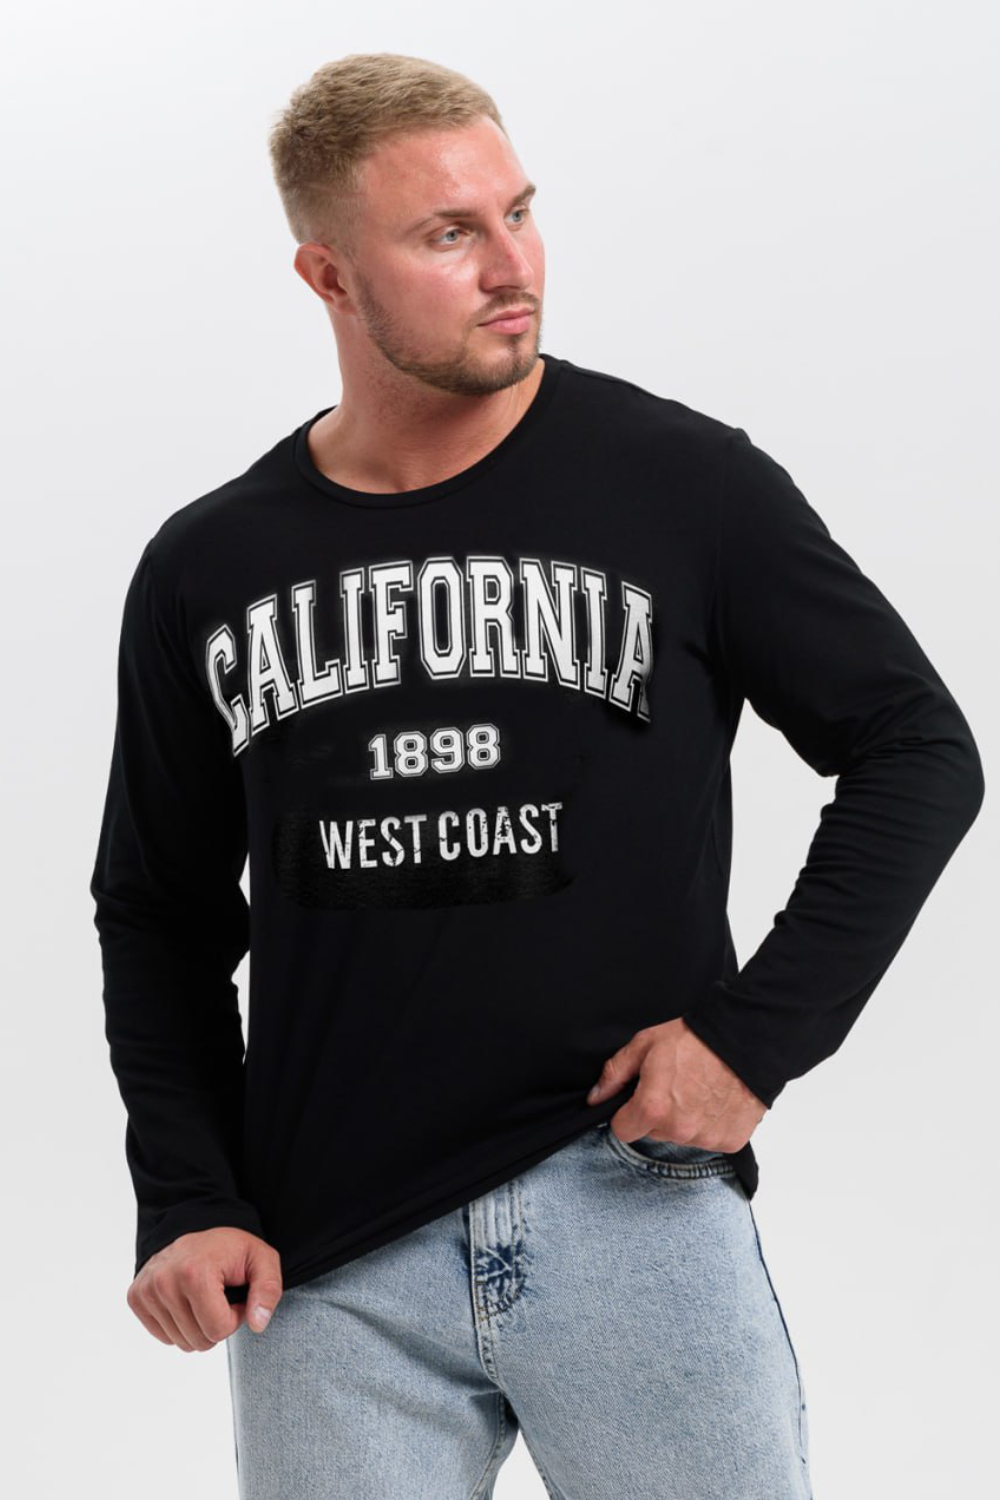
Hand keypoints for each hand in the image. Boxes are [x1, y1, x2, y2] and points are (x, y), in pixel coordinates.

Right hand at [126, 1227, 282, 1350]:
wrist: (197, 1228)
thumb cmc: (231, 1249)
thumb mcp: (262, 1260)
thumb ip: (268, 1290)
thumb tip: (258, 1324)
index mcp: (195, 1272)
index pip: (218, 1329)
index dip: (235, 1317)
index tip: (235, 1294)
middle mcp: (164, 1282)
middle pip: (199, 1341)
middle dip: (217, 1324)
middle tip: (220, 1296)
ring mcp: (146, 1290)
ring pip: (181, 1343)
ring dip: (198, 1326)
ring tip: (204, 1297)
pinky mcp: (136, 1297)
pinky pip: (164, 1337)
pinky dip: (180, 1326)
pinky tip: (186, 1301)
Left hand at [585, 1017, 766, 1151]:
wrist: (745, 1039)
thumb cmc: (694, 1038)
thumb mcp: (645, 1045)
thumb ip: (615, 1073)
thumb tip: (595, 1098)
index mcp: (652, 1108)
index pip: (622, 1131)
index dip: (626, 1113)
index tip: (638, 1099)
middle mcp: (678, 1130)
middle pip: (652, 1133)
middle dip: (657, 1114)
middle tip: (674, 1086)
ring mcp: (705, 1138)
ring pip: (681, 1137)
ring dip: (684, 1120)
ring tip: (697, 1090)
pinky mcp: (729, 1141)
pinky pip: (708, 1139)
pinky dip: (709, 1124)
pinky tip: (714, 1100)